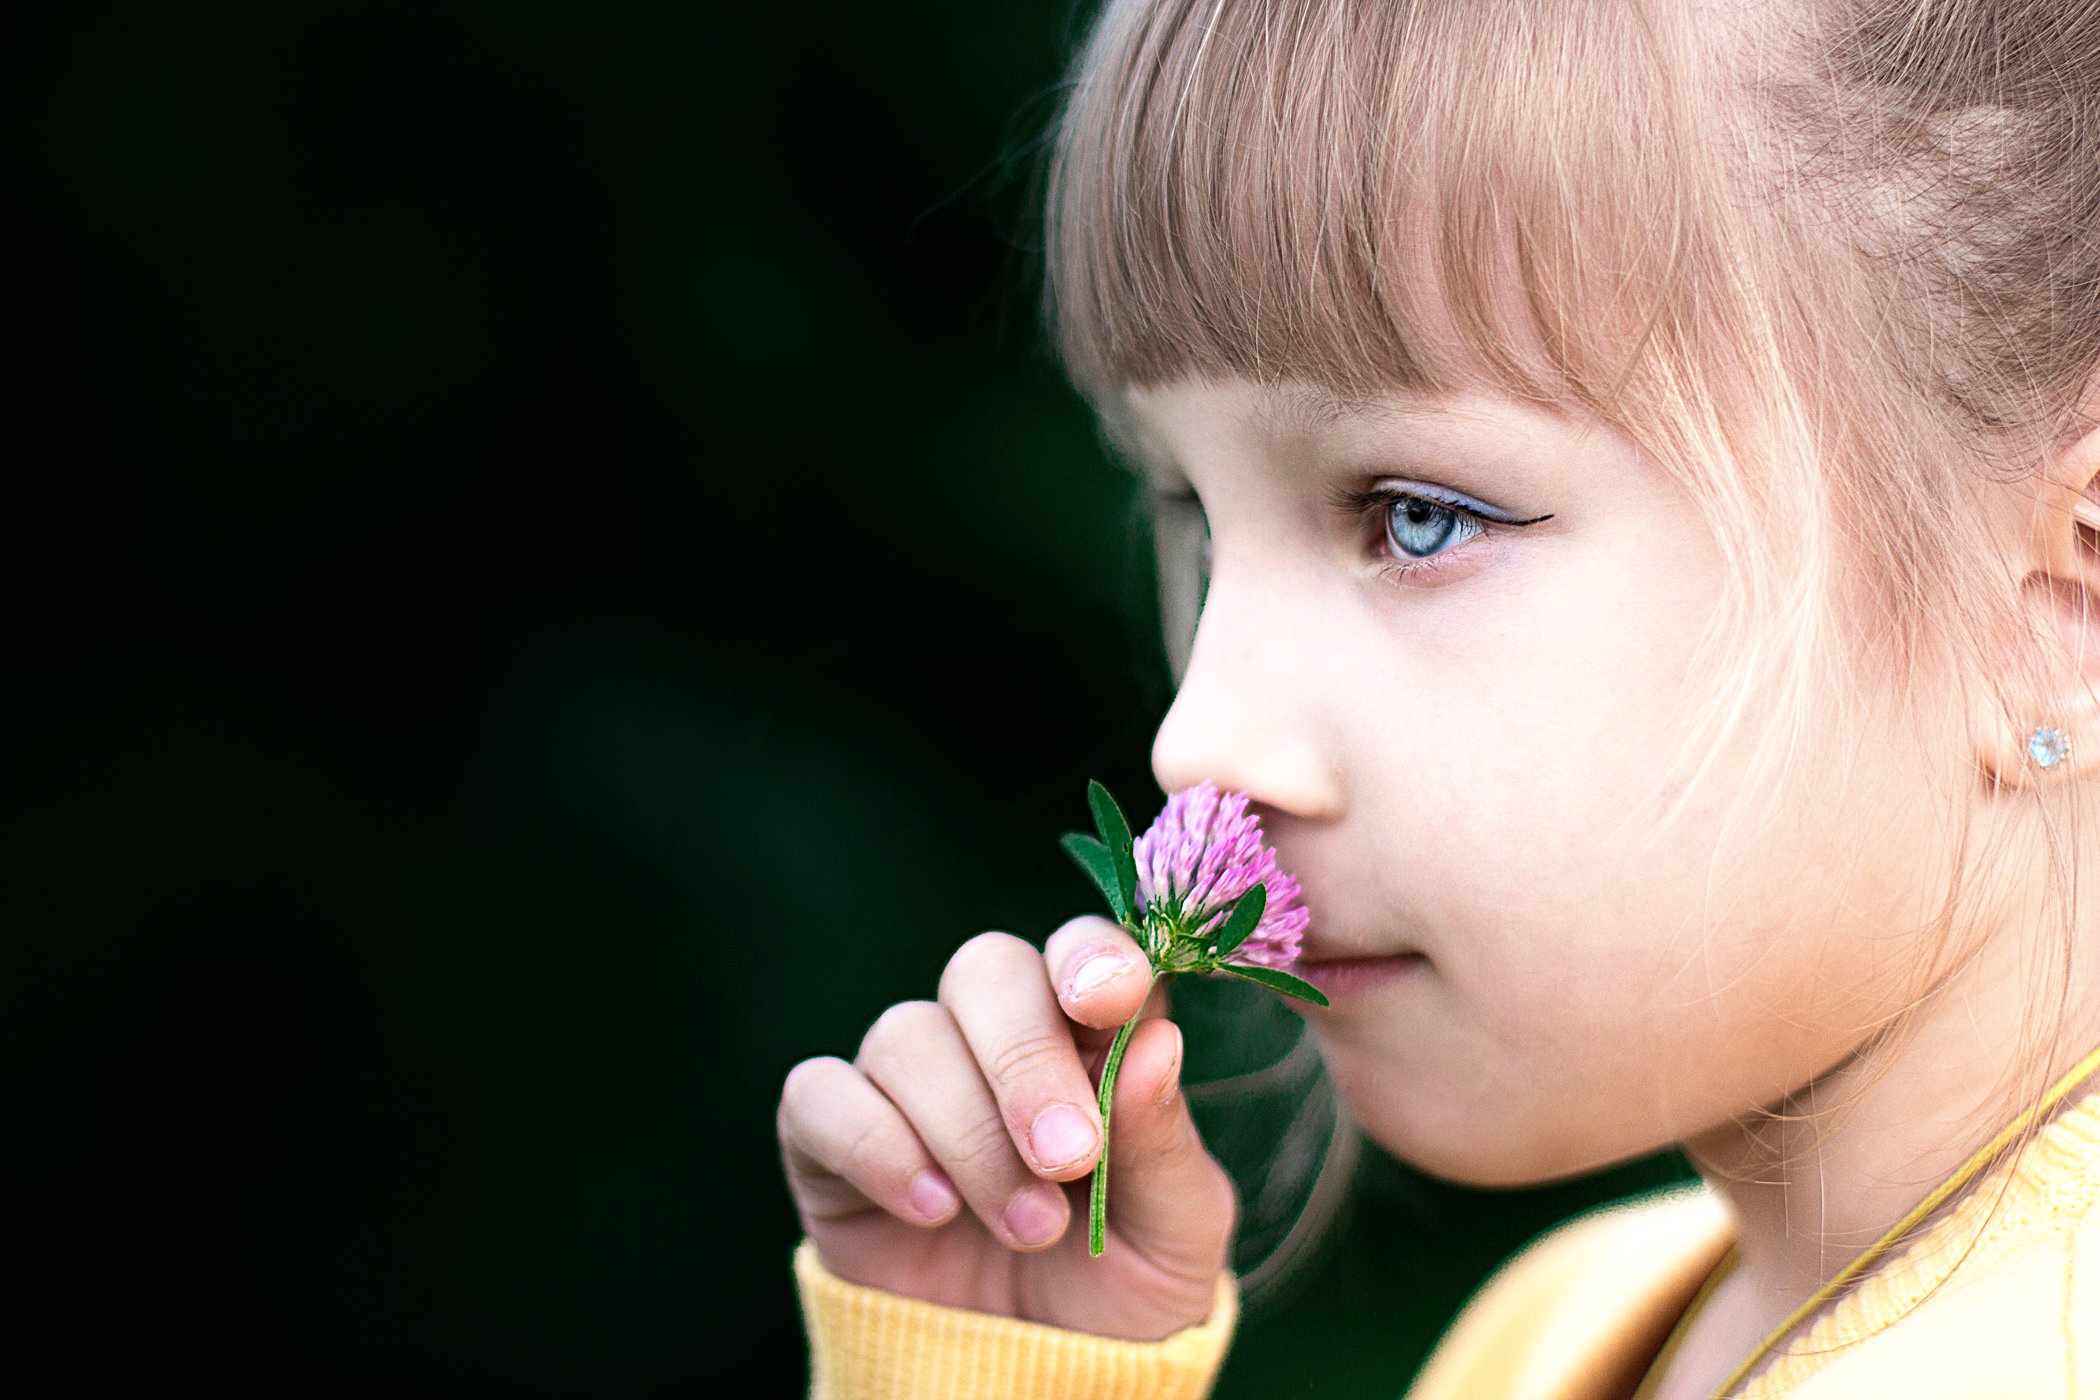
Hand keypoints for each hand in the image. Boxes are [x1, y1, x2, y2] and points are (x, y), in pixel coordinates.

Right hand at [776, 915, 1238, 1340]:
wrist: (1036, 1385)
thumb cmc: (1118, 1290)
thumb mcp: (1176, 1233)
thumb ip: (1163, 1140)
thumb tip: (1156, 1040)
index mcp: (1091, 1032)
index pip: (1082, 948)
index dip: (1089, 957)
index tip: (1109, 1001)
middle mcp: (993, 1038)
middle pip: (985, 970)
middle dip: (1026, 1058)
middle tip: (1067, 1154)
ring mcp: (908, 1083)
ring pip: (907, 1034)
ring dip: (970, 1132)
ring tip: (1029, 1225)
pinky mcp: (829, 1138)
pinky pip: (820, 1094)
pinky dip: (874, 1144)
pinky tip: (932, 1209)